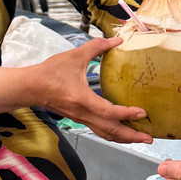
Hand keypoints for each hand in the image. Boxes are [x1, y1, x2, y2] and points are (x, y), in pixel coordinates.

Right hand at [31, 38, 153, 143]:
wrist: (30, 87)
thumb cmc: (50, 72)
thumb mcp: (75, 56)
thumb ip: (97, 47)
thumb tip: (116, 40)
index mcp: (82, 99)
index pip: (107, 111)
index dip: (126, 113)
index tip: (142, 113)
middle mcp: (82, 113)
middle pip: (110, 131)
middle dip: (131, 136)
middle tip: (150, 139)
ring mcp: (80, 118)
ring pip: (105, 134)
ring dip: (124, 138)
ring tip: (141, 138)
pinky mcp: (79, 118)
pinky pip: (100, 130)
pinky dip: (114, 134)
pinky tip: (123, 132)